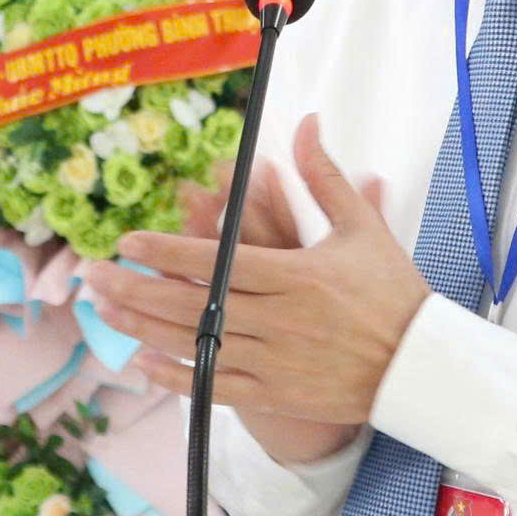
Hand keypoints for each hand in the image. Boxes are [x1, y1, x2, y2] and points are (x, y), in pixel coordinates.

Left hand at [84, 114, 430, 464]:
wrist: (423, 369)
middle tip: (93, 276)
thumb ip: (325, 176)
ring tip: (105, 311)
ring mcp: (274, 361)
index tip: (129, 241)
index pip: (216, 260)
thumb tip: (306, 122)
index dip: (167, 251)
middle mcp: (278, 320)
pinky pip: (215, 385)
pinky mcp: (276, 393)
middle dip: (136, 288)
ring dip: (143, 328)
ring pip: (195, 344)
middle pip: (191, 303)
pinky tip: (142, 363)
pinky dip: (176, 376)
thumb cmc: (395, 293)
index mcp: (295, 275)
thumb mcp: (363, 228)